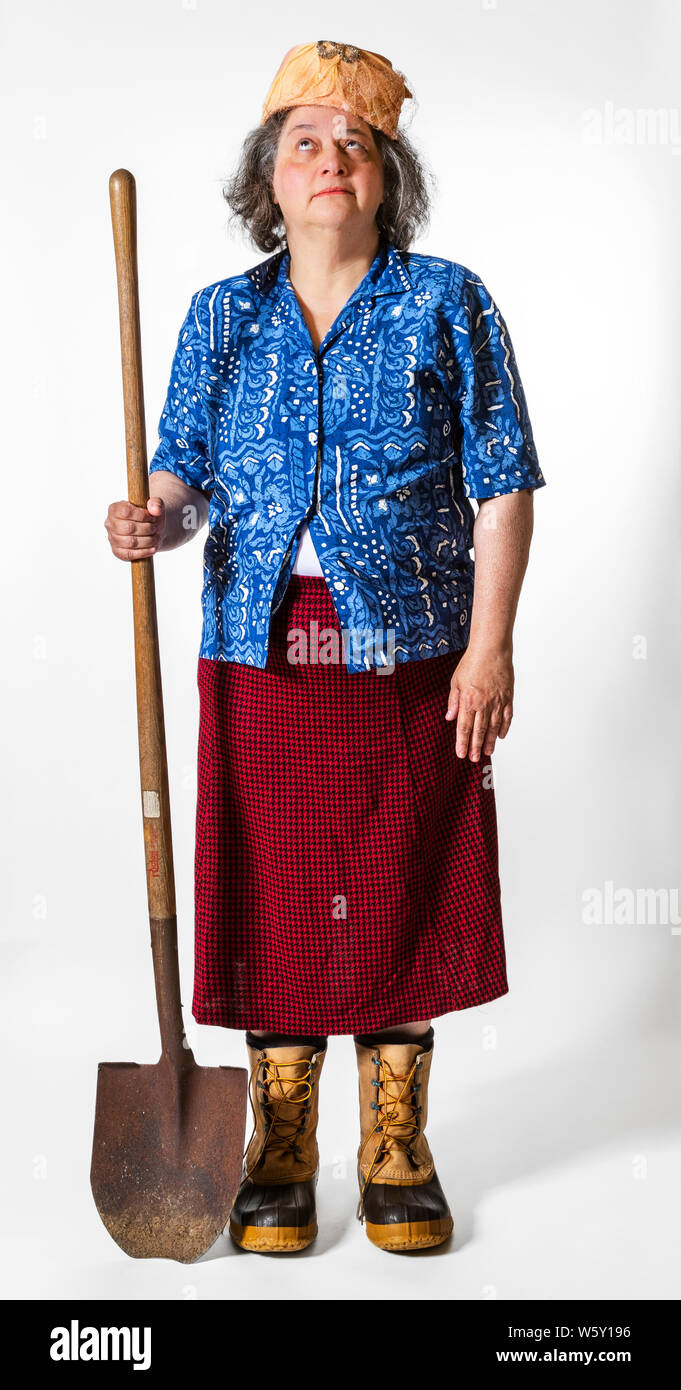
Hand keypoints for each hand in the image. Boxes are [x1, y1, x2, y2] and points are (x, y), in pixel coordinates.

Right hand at [104, 497, 165, 560]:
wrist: (151, 530)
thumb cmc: (150, 516)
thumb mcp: (155, 506)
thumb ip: (157, 503)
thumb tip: (154, 509)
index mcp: (115, 509)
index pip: (125, 512)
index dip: (141, 515)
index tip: (152, 517)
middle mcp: (110, 524)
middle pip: (129, 528)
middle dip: (147, 529)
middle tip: (156, 528)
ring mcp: (112, 538)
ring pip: (130, 542)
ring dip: (148, 541)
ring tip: (156, 538)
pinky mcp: (118, 551)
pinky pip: (129, 554)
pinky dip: (143, 552)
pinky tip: (153, 548)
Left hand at [445, 646, 513, 760]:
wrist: (491, 650)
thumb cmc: (472, 662)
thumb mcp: (456, 681)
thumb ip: (453, 701)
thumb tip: (450, 717)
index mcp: (468, 701)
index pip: (464, 727)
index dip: (462, 742)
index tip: (461, 754)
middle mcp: (483, 704)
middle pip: (479, 730)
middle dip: (476, 747)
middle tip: (474, 759)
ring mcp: (497, 702)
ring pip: (494, 727)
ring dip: (490, 741)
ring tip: (488, 753)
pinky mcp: (508, 697)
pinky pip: (507, 716)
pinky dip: (504, 727)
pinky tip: (501, 736)